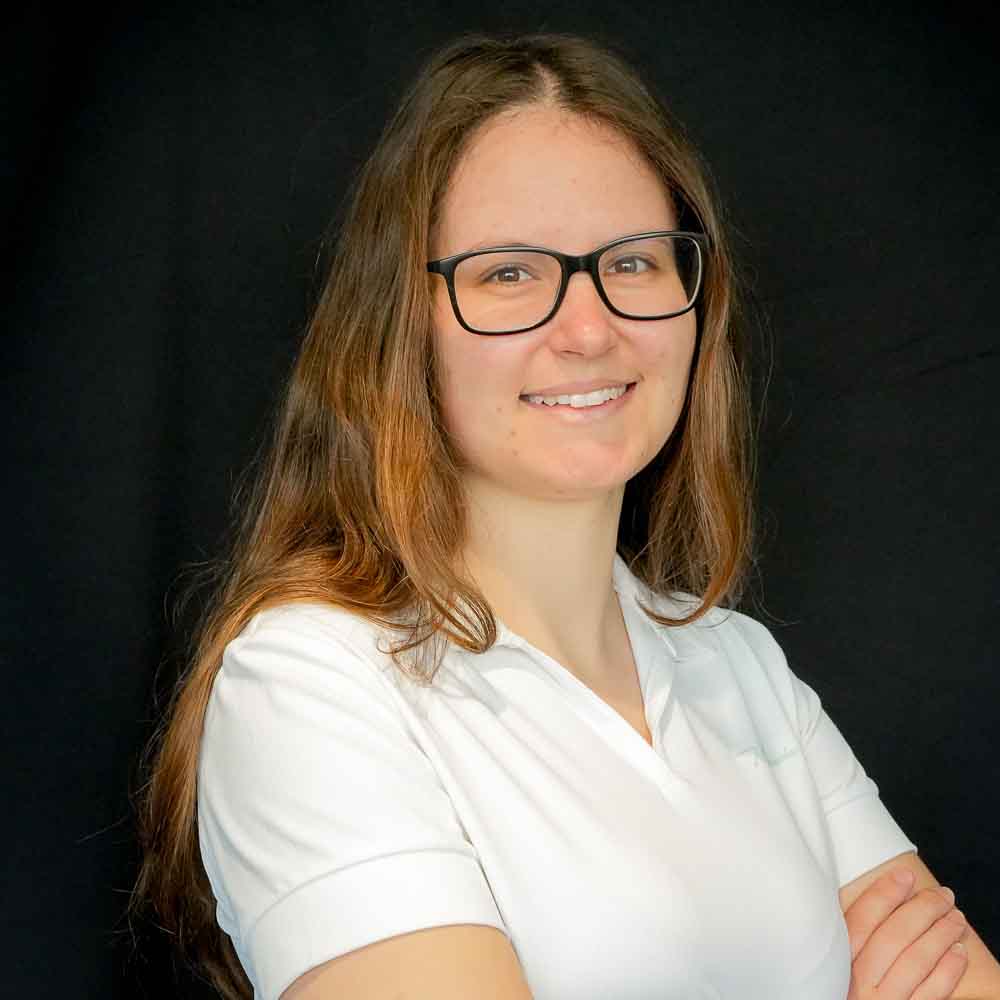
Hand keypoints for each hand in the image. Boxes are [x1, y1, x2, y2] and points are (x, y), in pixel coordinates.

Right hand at [845, 867, 969, 998]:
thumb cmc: (841, 990)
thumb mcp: (831, 961)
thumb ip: (843, 937)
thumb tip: (873, 900)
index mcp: (835, 961)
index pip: (861, 919)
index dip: (884, 894)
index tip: (905, 875)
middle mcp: (857, 982)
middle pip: (894, 937)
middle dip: (922, 910)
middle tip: (943, 895)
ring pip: (916, 961)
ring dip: (941, 935)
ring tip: (957, 918)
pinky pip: (932, 993)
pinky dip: (948, 971)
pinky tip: (958, 953)